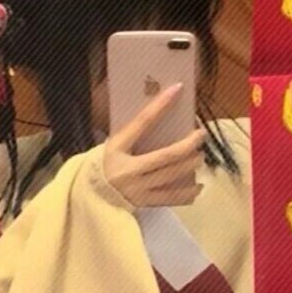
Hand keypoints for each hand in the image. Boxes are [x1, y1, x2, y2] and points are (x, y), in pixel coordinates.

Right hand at [103, 84, 206, 207]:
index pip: (142, 123)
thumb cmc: (103, 166)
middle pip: (166, 156)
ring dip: (190, 165)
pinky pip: (170, 198)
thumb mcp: (112, 146)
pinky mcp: (143, 203)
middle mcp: (129, 170)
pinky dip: (187, 194)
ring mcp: (137, 189)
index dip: (160, 106)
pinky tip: (198, 187)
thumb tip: (159, 117)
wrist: (89, 197)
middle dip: (188, 144)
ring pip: (172, 175)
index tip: (177, 89)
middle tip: (201, 135)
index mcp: (117, 149)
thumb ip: (132, 136)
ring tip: (200, 157)